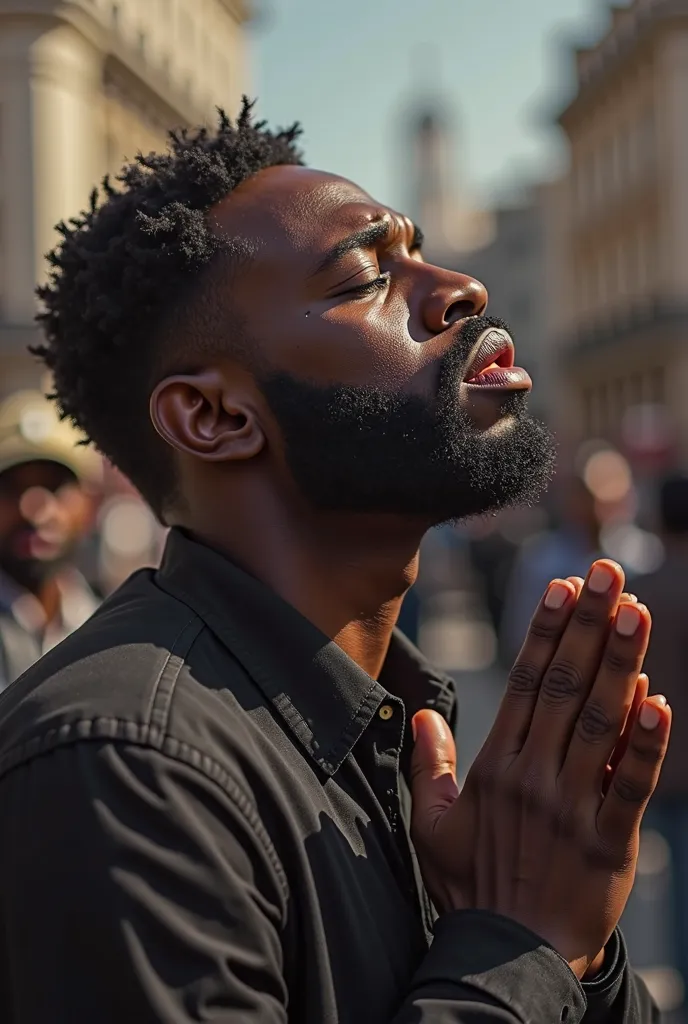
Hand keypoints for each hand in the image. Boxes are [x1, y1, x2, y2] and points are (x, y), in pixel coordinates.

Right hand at [410, 559, 670, 979]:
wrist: (508, 959)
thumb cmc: (471, 887)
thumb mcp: (433, 828)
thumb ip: (429, 767)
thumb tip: (423, 715)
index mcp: (495, 768)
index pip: (525, 684)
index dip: (545, 632)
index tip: (561, 587)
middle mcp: (533, 778)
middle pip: (564, 688)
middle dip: (587, 626)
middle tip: (607, 573)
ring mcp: (571, 809)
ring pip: (599, 723)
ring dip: (619, 664)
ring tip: (635, 612)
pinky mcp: (609, 844)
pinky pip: (631, 786)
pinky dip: (646, 743)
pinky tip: (660, 701)